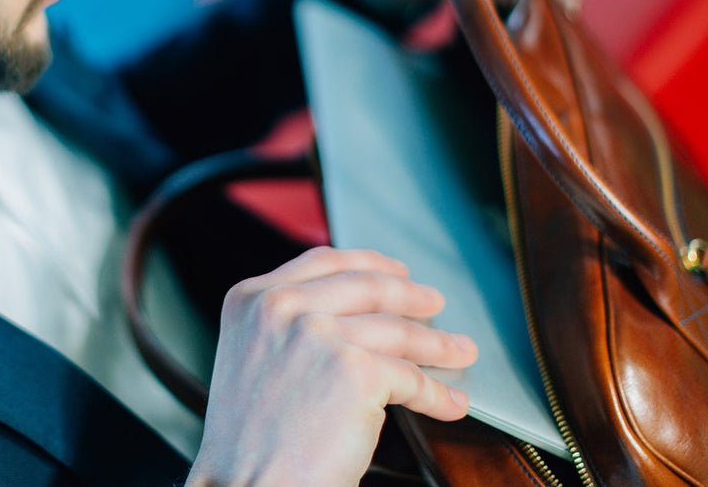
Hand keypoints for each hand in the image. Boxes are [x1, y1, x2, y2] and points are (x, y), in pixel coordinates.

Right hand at [186, 246, 477, 486]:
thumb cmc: (249, 444)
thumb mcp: (251, 357)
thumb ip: (288, 324)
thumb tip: (349, 314)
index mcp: (252, 298)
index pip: (325, 262)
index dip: (370, 263)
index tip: (395, 271)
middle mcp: (282, 307)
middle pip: (367, 288)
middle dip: (412, 296)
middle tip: (434, 304)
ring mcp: (318, 334)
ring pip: (396, 332)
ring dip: (437, 345)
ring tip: (458, 352)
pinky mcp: (355, 371)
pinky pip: (410, 379)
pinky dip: (436, 394)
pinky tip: (449, 402)